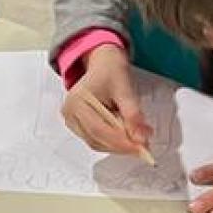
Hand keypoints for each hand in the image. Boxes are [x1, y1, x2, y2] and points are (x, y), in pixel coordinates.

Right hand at [61, 44, 153, 158]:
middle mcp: (69, 113)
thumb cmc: (111, 72)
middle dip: (122, 145)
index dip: (121, 142)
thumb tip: (140, 138)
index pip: (99, 129)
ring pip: (96, 143)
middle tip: (143, 145)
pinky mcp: (77, 126)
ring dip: (118, 145)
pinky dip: (112, 141)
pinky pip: (95, 140)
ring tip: (136, 137)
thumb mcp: (125, 89)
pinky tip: (125, 134)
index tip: (140, 147)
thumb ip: (133, 114)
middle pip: (96, 139)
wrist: (103, 65)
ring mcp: (71, 121)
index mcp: (77, 100)